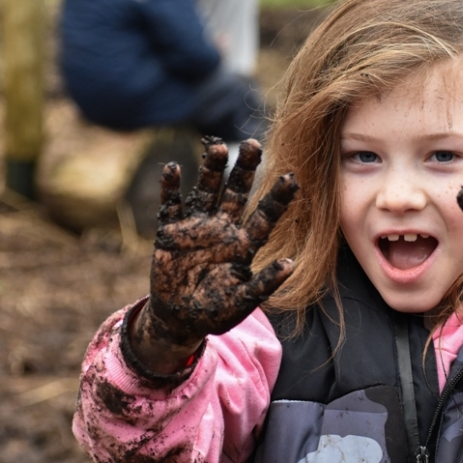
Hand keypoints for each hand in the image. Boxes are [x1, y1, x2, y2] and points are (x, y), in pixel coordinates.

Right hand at [130, 137, 297, 370]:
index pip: (265, 215)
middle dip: (244, 170)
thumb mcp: (244, 300)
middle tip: (253, 144)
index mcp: (244, 244)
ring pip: (206, 191)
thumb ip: (265, 283)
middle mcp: (223, 229)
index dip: (278, 198)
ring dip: (211, 171)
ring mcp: (197, 228)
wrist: (181, 319)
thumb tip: (290, 265)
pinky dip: (171, 189)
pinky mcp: (170, 232)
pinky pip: (171, 206)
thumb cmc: (217, 310)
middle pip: (236, 193)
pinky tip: (172, 168)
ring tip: (217, 148)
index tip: (292, 178)